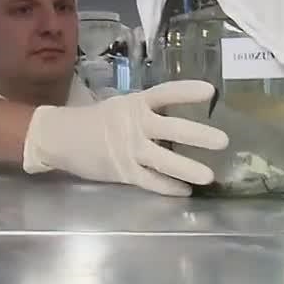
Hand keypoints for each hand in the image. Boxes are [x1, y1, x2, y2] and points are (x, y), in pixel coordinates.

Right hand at [22, 80, 228, 196]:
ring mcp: (129, 150)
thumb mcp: (122, 108)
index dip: (187, 91)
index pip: (165, 94)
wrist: (60, 138)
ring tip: (209, 176)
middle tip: (223, 141)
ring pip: (164, 161)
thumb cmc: (96, 121)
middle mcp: (135, 125)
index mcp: (136, 104)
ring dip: (188, 169)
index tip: (211, 91)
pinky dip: (169, 187)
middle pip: (172, 129)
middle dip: (198, 135)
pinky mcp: (123, 172)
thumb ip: (149, 113)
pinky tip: (186, 191)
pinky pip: (150, 181)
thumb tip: (181, 118)